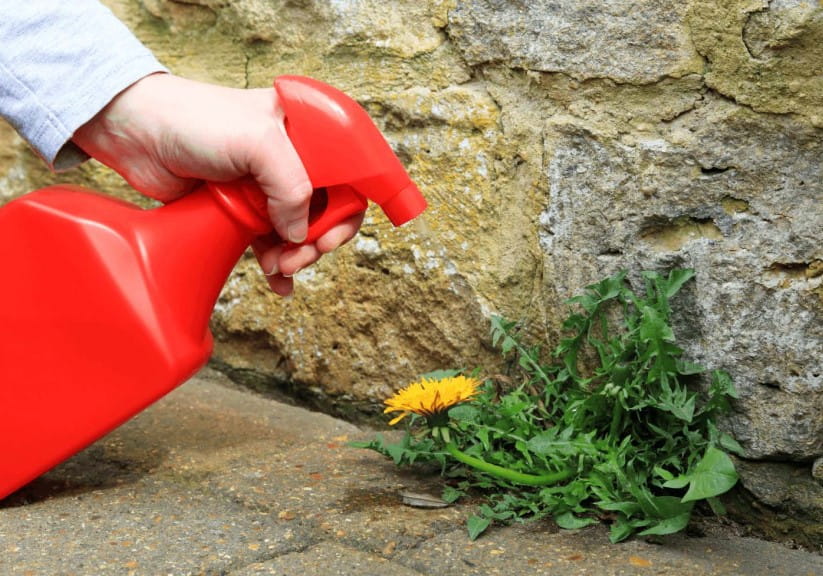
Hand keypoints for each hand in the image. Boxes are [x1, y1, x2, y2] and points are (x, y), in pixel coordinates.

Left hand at [72, 72, 361, 295]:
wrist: (135, 134)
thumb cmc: (194, 121)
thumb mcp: (258, 143)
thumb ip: (292, 187)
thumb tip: (301, 234)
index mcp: (307, 131)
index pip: (349, 174)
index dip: (348, 208)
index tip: (330, 235)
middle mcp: (292, 158)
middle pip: (328, 209)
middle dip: (319, 239)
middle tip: (300, 256)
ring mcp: (267, 186)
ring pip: (300, 231)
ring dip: (297, 255)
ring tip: (280, 267)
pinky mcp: (242, 209)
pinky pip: (271, 242)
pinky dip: (278, 264)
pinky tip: (277, 281)